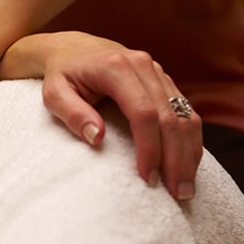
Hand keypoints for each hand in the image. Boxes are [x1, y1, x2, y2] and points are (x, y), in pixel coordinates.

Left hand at [0, 31, 201, 200]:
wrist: (72, 48)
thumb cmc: (60, 75)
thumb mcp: (53, 93)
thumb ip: (72, 113)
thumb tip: (97, 138)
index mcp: (117, 67)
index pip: (143, 112)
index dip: (149, 147)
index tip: (147, 177)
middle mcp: (144, 66)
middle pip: (170, 117)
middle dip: (175, 158)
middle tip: (177, 195)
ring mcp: (158, 73)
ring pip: (186, 115)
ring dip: (189, 154)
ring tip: (186, 190)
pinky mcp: (165, 82)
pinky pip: (186, 113)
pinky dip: (190, 142)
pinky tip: (188, 167)